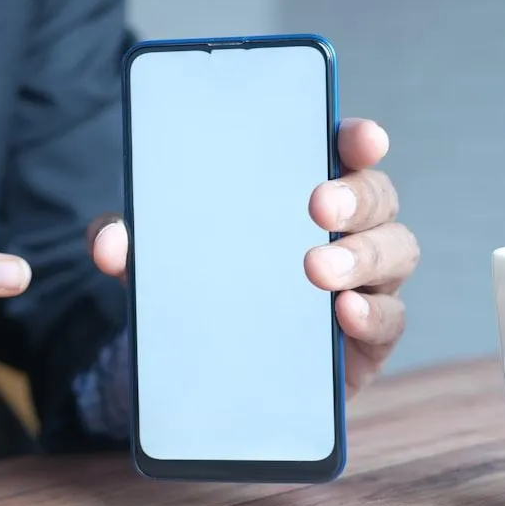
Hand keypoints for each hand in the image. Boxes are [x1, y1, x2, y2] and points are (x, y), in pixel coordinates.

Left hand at [88, 118, 418, 396]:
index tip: (357, 136)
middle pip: (378, 196)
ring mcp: (364, 282)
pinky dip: (374, 313)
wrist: (210, 370)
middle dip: (356, 194)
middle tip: (318, 206)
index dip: (358, 138)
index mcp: (300, 192)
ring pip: (396, 251)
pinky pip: (392, 318)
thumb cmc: (201, 289)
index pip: (342, 151)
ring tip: (319, 270)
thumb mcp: (158, 262)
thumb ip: (131, 243)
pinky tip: (346, 313)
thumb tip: (108, 241)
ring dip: (363, 255)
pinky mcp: (368, 338)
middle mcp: (345, 229)